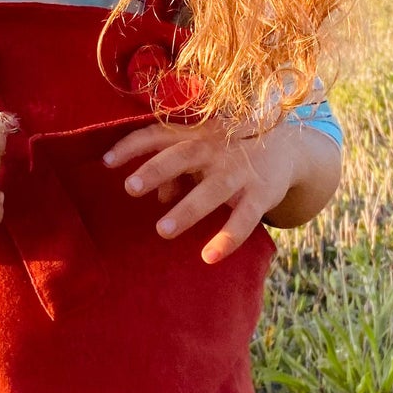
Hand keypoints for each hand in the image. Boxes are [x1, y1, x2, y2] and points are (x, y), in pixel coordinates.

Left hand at [103, 119, 305, 263]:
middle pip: (183, 156)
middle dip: (156, 170)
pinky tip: (209, 257)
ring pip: (212, 190)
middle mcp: (216, 149)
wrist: (288, 147)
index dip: (131, 145)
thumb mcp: (202, 153)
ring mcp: (240, 171)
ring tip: (162, 230)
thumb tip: (158, 197)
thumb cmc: (228, 151)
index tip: (105, 161)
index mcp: (196, 134)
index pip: (158, 135)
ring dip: (187, 210)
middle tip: (130, 188)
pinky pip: (244, 219)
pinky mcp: (261, 194)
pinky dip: (227, 238)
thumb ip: (177, 171)